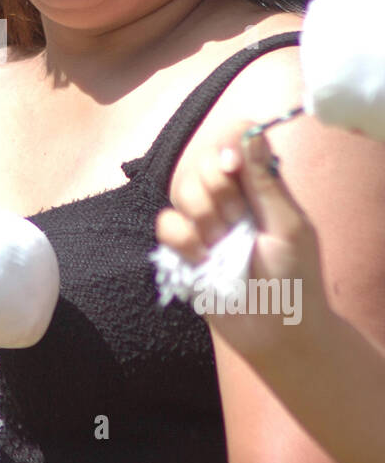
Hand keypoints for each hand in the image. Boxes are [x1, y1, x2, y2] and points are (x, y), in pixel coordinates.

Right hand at [155, 126, 327, 354]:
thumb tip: (252, 131)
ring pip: (180, 190)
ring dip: (203, 216)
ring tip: (222, 244)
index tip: (233, 166)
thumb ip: (265, 181)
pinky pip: (166, 224)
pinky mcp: (183, 250)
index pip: (233, 145)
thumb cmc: (295, 279)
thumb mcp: (288, 225)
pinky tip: (202, 258)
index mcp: (258, 189)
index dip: (227, 149)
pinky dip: (183, 239)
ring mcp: (204, 224)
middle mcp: (229, 200)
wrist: (276, 331)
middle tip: (237, 220)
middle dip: (218, 191)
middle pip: (201, 164)